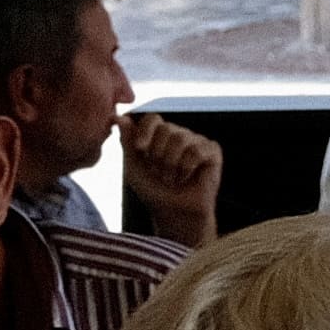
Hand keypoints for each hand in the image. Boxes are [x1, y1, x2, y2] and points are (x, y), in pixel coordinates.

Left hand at [110, 113, 223, 235]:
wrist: (174, 212)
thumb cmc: (153, 191)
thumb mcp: (133, 167)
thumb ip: (127, 142)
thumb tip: (118, 117)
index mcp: (159, 136)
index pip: (152, 118)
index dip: (145, 131)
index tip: (140, 148)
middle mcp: (179, 135)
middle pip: (166, 129)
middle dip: (158, 155)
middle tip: (159, 173)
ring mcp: (197, 141)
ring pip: (181, 139)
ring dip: (171, 164)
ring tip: (172, 178)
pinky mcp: (212, 151)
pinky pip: (196, 150)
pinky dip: (186, 168)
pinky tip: (187, 178)